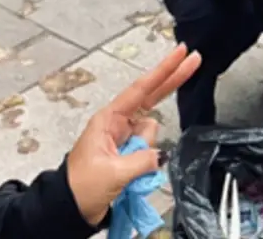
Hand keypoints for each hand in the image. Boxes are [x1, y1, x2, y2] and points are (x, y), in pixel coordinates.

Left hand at [66, 44, 202, 225]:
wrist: (68, 209)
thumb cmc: (80, 187)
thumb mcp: (113, 172)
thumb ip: (143, 159)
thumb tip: (161, 154)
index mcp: (108, 120)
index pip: (141, 89)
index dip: (163, 70)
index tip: (180, 53)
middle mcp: (118, 124)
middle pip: (152, 97)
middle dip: (172, 80)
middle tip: (194, 60)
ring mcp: (124, 139)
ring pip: (152, 133)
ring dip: (148, 151)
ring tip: (127, 171)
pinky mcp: (129, 154)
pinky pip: (150, 149)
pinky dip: (150, 159)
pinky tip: (135, 174)